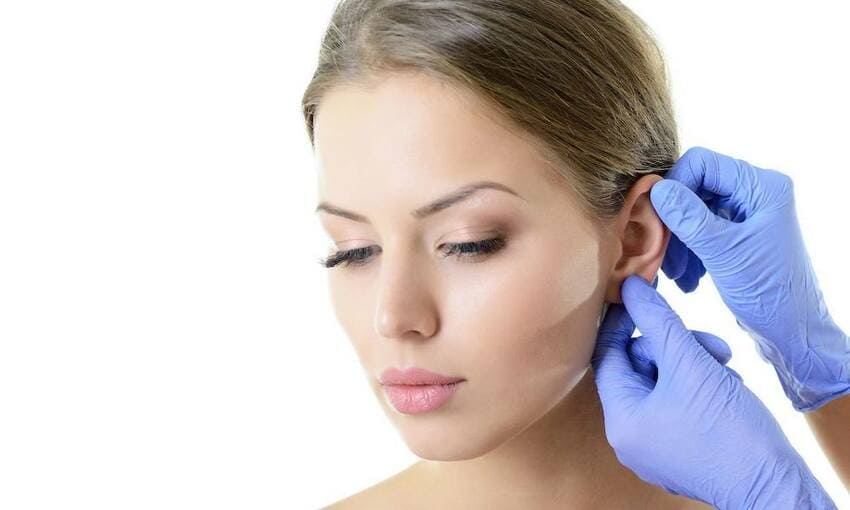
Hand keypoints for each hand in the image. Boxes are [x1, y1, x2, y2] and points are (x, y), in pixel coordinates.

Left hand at [591, 274, 835, 508]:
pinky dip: (700, 386)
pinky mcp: (679, 449)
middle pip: (639, 369)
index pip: (607, 357)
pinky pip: (678, 403)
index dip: (623, 323)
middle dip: (675, 347)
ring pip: (663, 383)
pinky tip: (727, 385)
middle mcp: (630, 437)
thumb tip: (630, 287)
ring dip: (693, 364)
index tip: (639, 298)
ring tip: (725, 366)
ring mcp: (654, 446)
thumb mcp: (690, 364)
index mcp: (621, 420)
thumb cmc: (730, 432)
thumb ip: (658, 321)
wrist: (774, 486)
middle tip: (710, 345)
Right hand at [650, 146, 849, 411]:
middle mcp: (754, 194)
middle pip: (694, 187)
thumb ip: (689, 218)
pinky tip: (686, 279)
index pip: (702, 163)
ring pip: (691, 211)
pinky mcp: (736, 236)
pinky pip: (699, 231)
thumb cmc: (769, 293)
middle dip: (672, 221)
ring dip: (677, 241)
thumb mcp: (723, 253)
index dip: (673, 185)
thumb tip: (656, 189)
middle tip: (658, 250)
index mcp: (762, 187)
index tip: (655, 216)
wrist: (793, 333)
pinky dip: (687, 252)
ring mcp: (745, 215)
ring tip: (674, 273)